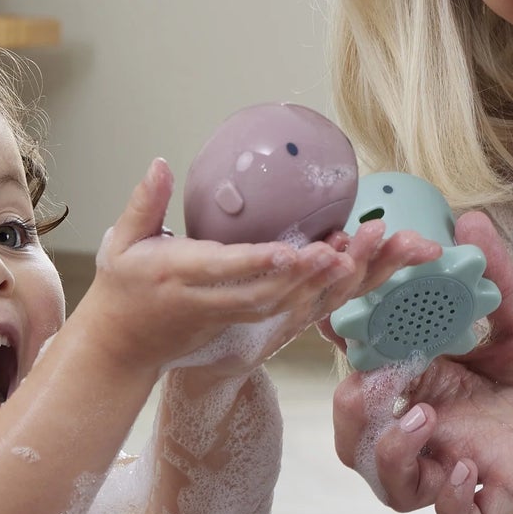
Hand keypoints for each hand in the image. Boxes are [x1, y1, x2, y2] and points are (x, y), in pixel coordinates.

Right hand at [90, 160, 440, 377]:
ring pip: (305, 303)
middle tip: (368, 240)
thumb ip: (143, 203)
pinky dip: (343, 287)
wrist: (126, 350)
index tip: (304, 250)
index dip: (270, 264)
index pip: (232, 273)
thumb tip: (160, 163)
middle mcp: (220, 306)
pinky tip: (375, 261)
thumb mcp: (122, 246)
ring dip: (350, 277)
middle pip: (283, 291)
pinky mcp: (259, 327)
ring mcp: (243, 321)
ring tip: (390, 245)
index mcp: (185, 281)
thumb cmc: (124, 291)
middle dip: (328, 269)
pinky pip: (309, 309)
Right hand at [329, 210, 512, 513]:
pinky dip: (449, 503)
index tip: (348, 318)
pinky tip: (468, 469)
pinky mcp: (503, 492)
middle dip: (350, 408)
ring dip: (391, 455)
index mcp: (427, 368)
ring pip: (391, 485)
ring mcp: (462, 458)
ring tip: (426, 420)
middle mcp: (435, 416)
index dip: (341, 336)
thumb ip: (493, 271)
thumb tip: (464, 219)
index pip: (362, 358)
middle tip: (372, 382)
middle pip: (355, 432)